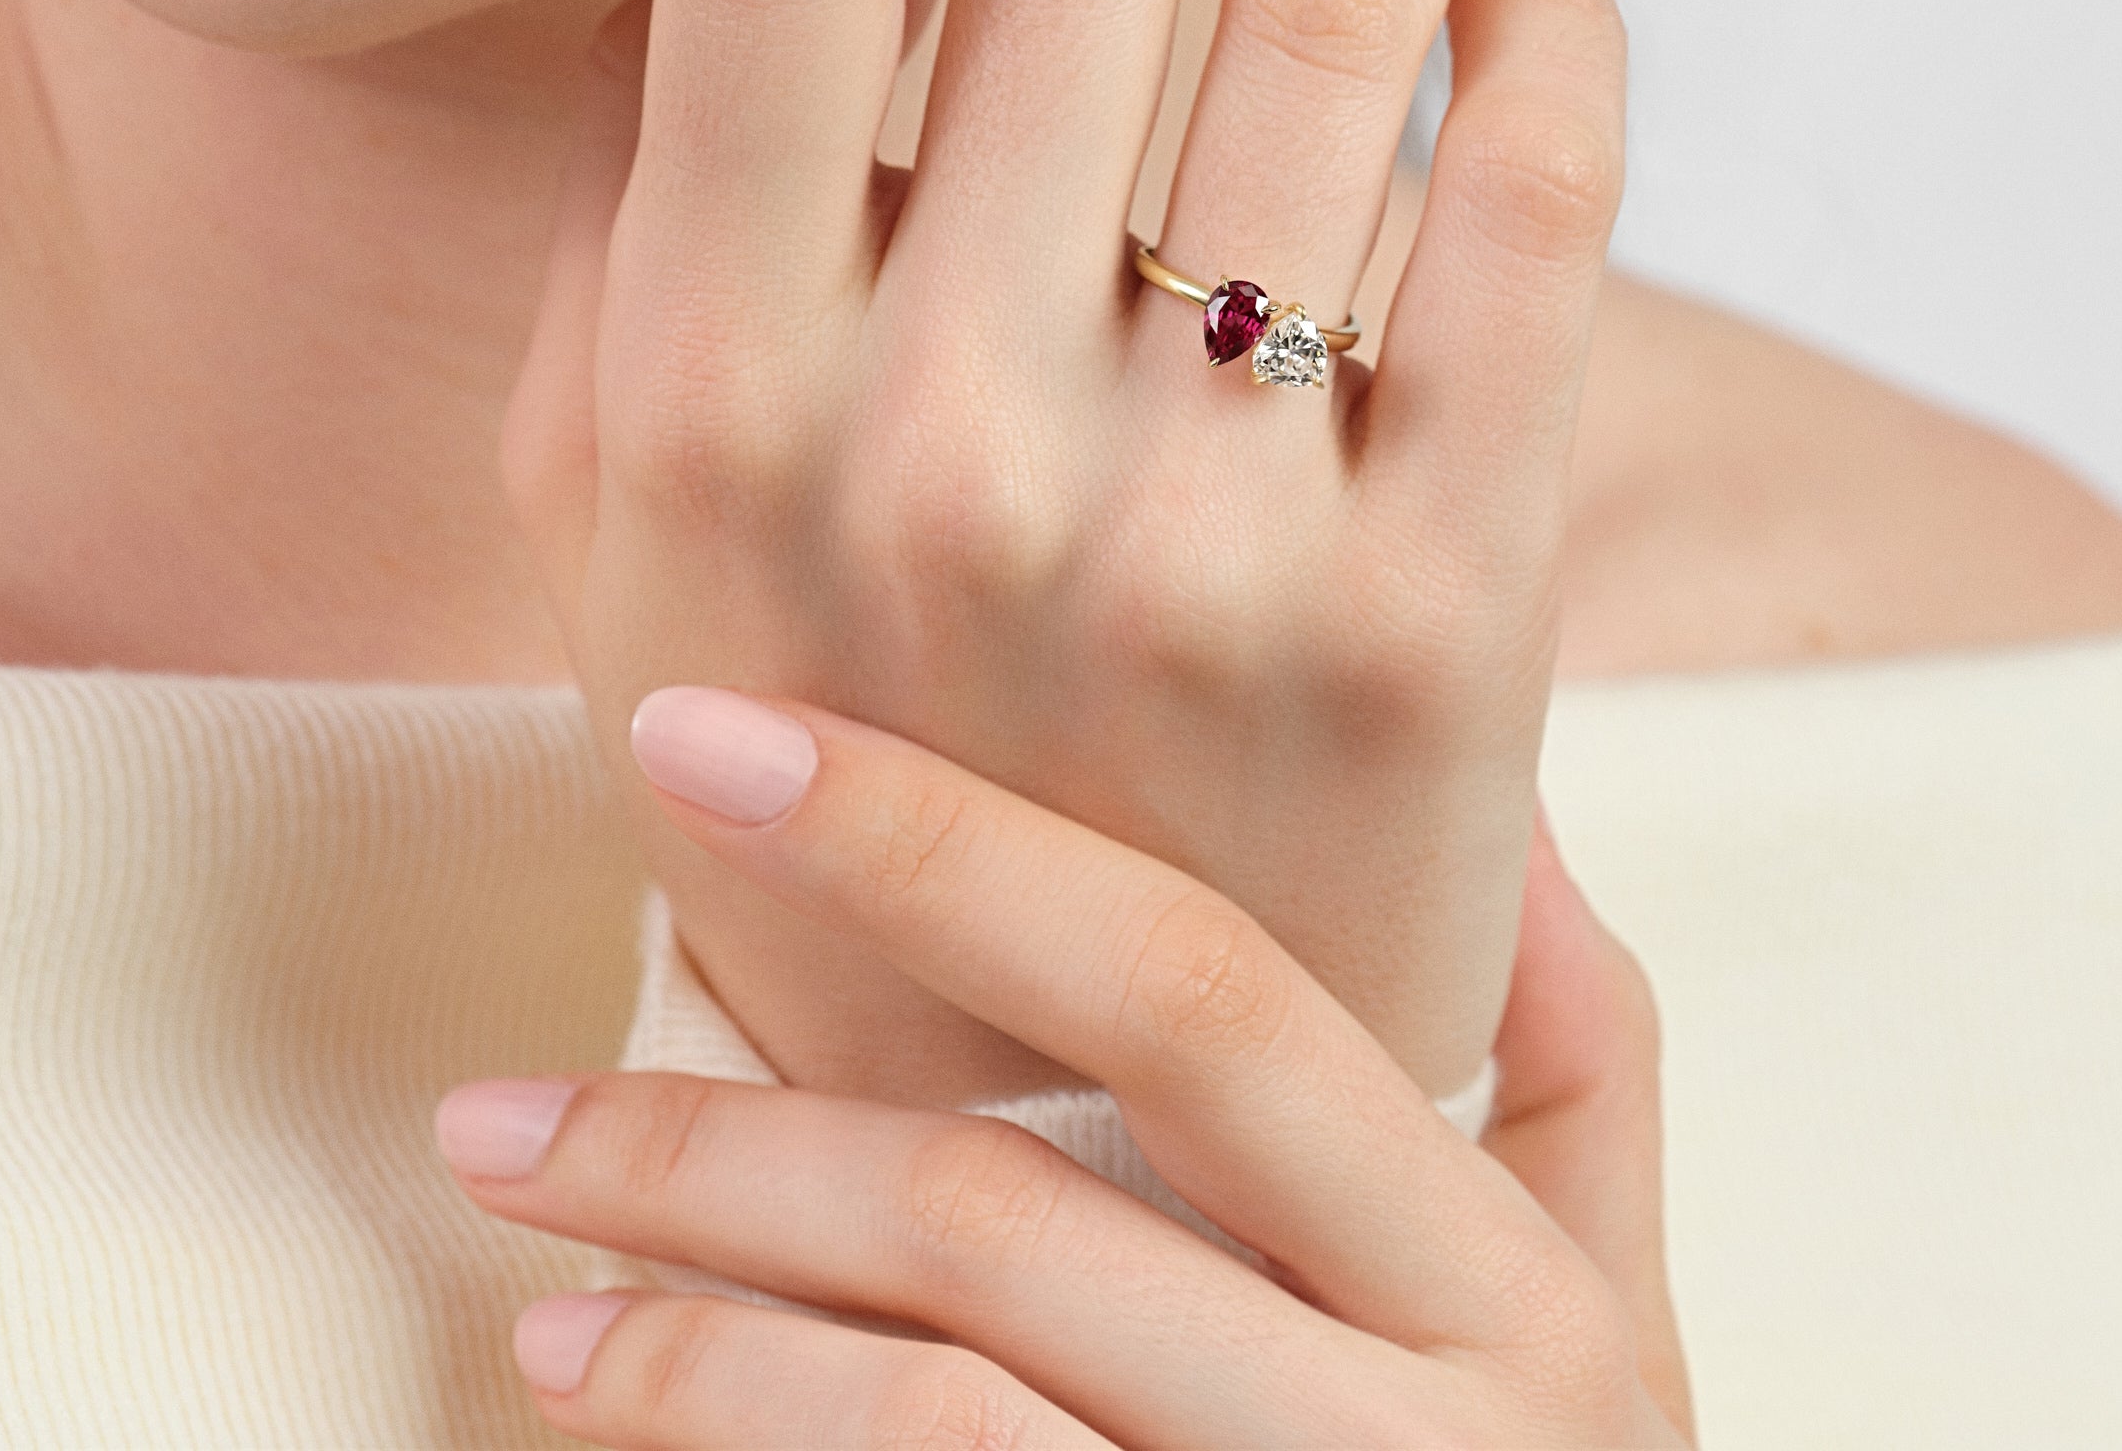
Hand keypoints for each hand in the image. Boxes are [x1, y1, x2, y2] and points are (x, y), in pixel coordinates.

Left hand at [437, 691, 1696, 1448]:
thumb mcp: (1629, 1331)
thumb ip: (1579, 1065)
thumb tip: (1507, 802)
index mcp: (1512, 1296)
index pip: (1201, 992)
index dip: (939, 840)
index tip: (706, 741)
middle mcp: (1409, 1444)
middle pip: (1000, 1220)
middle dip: (712, 1142)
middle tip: (492, 1117)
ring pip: (926, 1419)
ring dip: (687, 1347)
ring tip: (535, 1305)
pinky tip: (629, 1425)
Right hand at [506, 0, 1627, 1098]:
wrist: (1046, 1134)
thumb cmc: (816, 750)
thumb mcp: (627, 497)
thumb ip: (668, 188)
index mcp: (691, 370)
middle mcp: (921, 432)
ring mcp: (1181, 537)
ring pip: (1331, 31)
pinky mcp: (1420, 629)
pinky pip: (1526, 234)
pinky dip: (1552, 34)